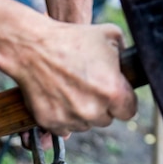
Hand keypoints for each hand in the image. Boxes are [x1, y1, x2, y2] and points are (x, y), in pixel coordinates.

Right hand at [13, 20, 136, 137]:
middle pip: (106, 119)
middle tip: (89, 87)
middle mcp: (94, 110)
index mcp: (113, 92)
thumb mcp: (110, 35)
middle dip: (101, 106)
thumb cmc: (72, 38)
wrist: (33, 47)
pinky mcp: (52, 123)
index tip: (116, 95)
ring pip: (85, 124)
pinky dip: (63, 117)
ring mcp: (72, 119)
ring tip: (71, 89)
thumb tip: (129, 68)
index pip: (129, 112)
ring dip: (82, 113)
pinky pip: (64, 128)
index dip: (123, 102)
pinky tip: (58, 96)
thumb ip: (125, 56)